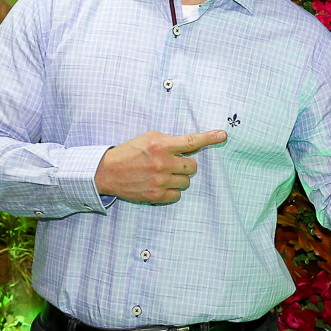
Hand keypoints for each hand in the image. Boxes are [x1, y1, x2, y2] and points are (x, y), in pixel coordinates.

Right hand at [94, 130, 225, 204]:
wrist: (107, 172)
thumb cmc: (129, 151)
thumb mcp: (149, 138)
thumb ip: (170, 140)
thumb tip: (192, 144)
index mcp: (161, 145)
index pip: (191, 141)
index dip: (209, 137)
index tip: (223, 135)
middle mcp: (162, 163)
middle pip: (193, 166)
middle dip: (185, 164)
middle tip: (173, 163)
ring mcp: (160, 181)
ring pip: (186, 182)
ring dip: (179, 178)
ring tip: (163, 174)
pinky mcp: (156, 195)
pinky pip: (177, 195)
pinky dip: (172, 190)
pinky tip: (160, 184)